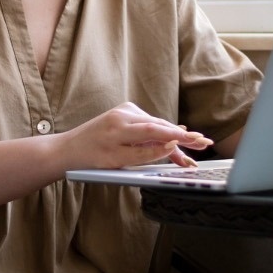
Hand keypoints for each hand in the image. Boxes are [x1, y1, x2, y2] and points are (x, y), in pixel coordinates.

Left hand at [56, 102, 210, 170]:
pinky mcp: (125, 114)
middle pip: (160, 127)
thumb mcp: (118, 161)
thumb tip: (169, 147)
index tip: (196, 139)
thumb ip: (145, 153)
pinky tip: (174, 141)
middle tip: (204, 144)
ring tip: (192, 152)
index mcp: (120, 125)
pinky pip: (148, 125)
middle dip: (182, 138)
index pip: (156, 129)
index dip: (179, 136)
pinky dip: (160, 135)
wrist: (68, 149)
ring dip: (172, 139)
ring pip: (156, 126)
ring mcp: (125, 111)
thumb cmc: (90, 158)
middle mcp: (124, 113)